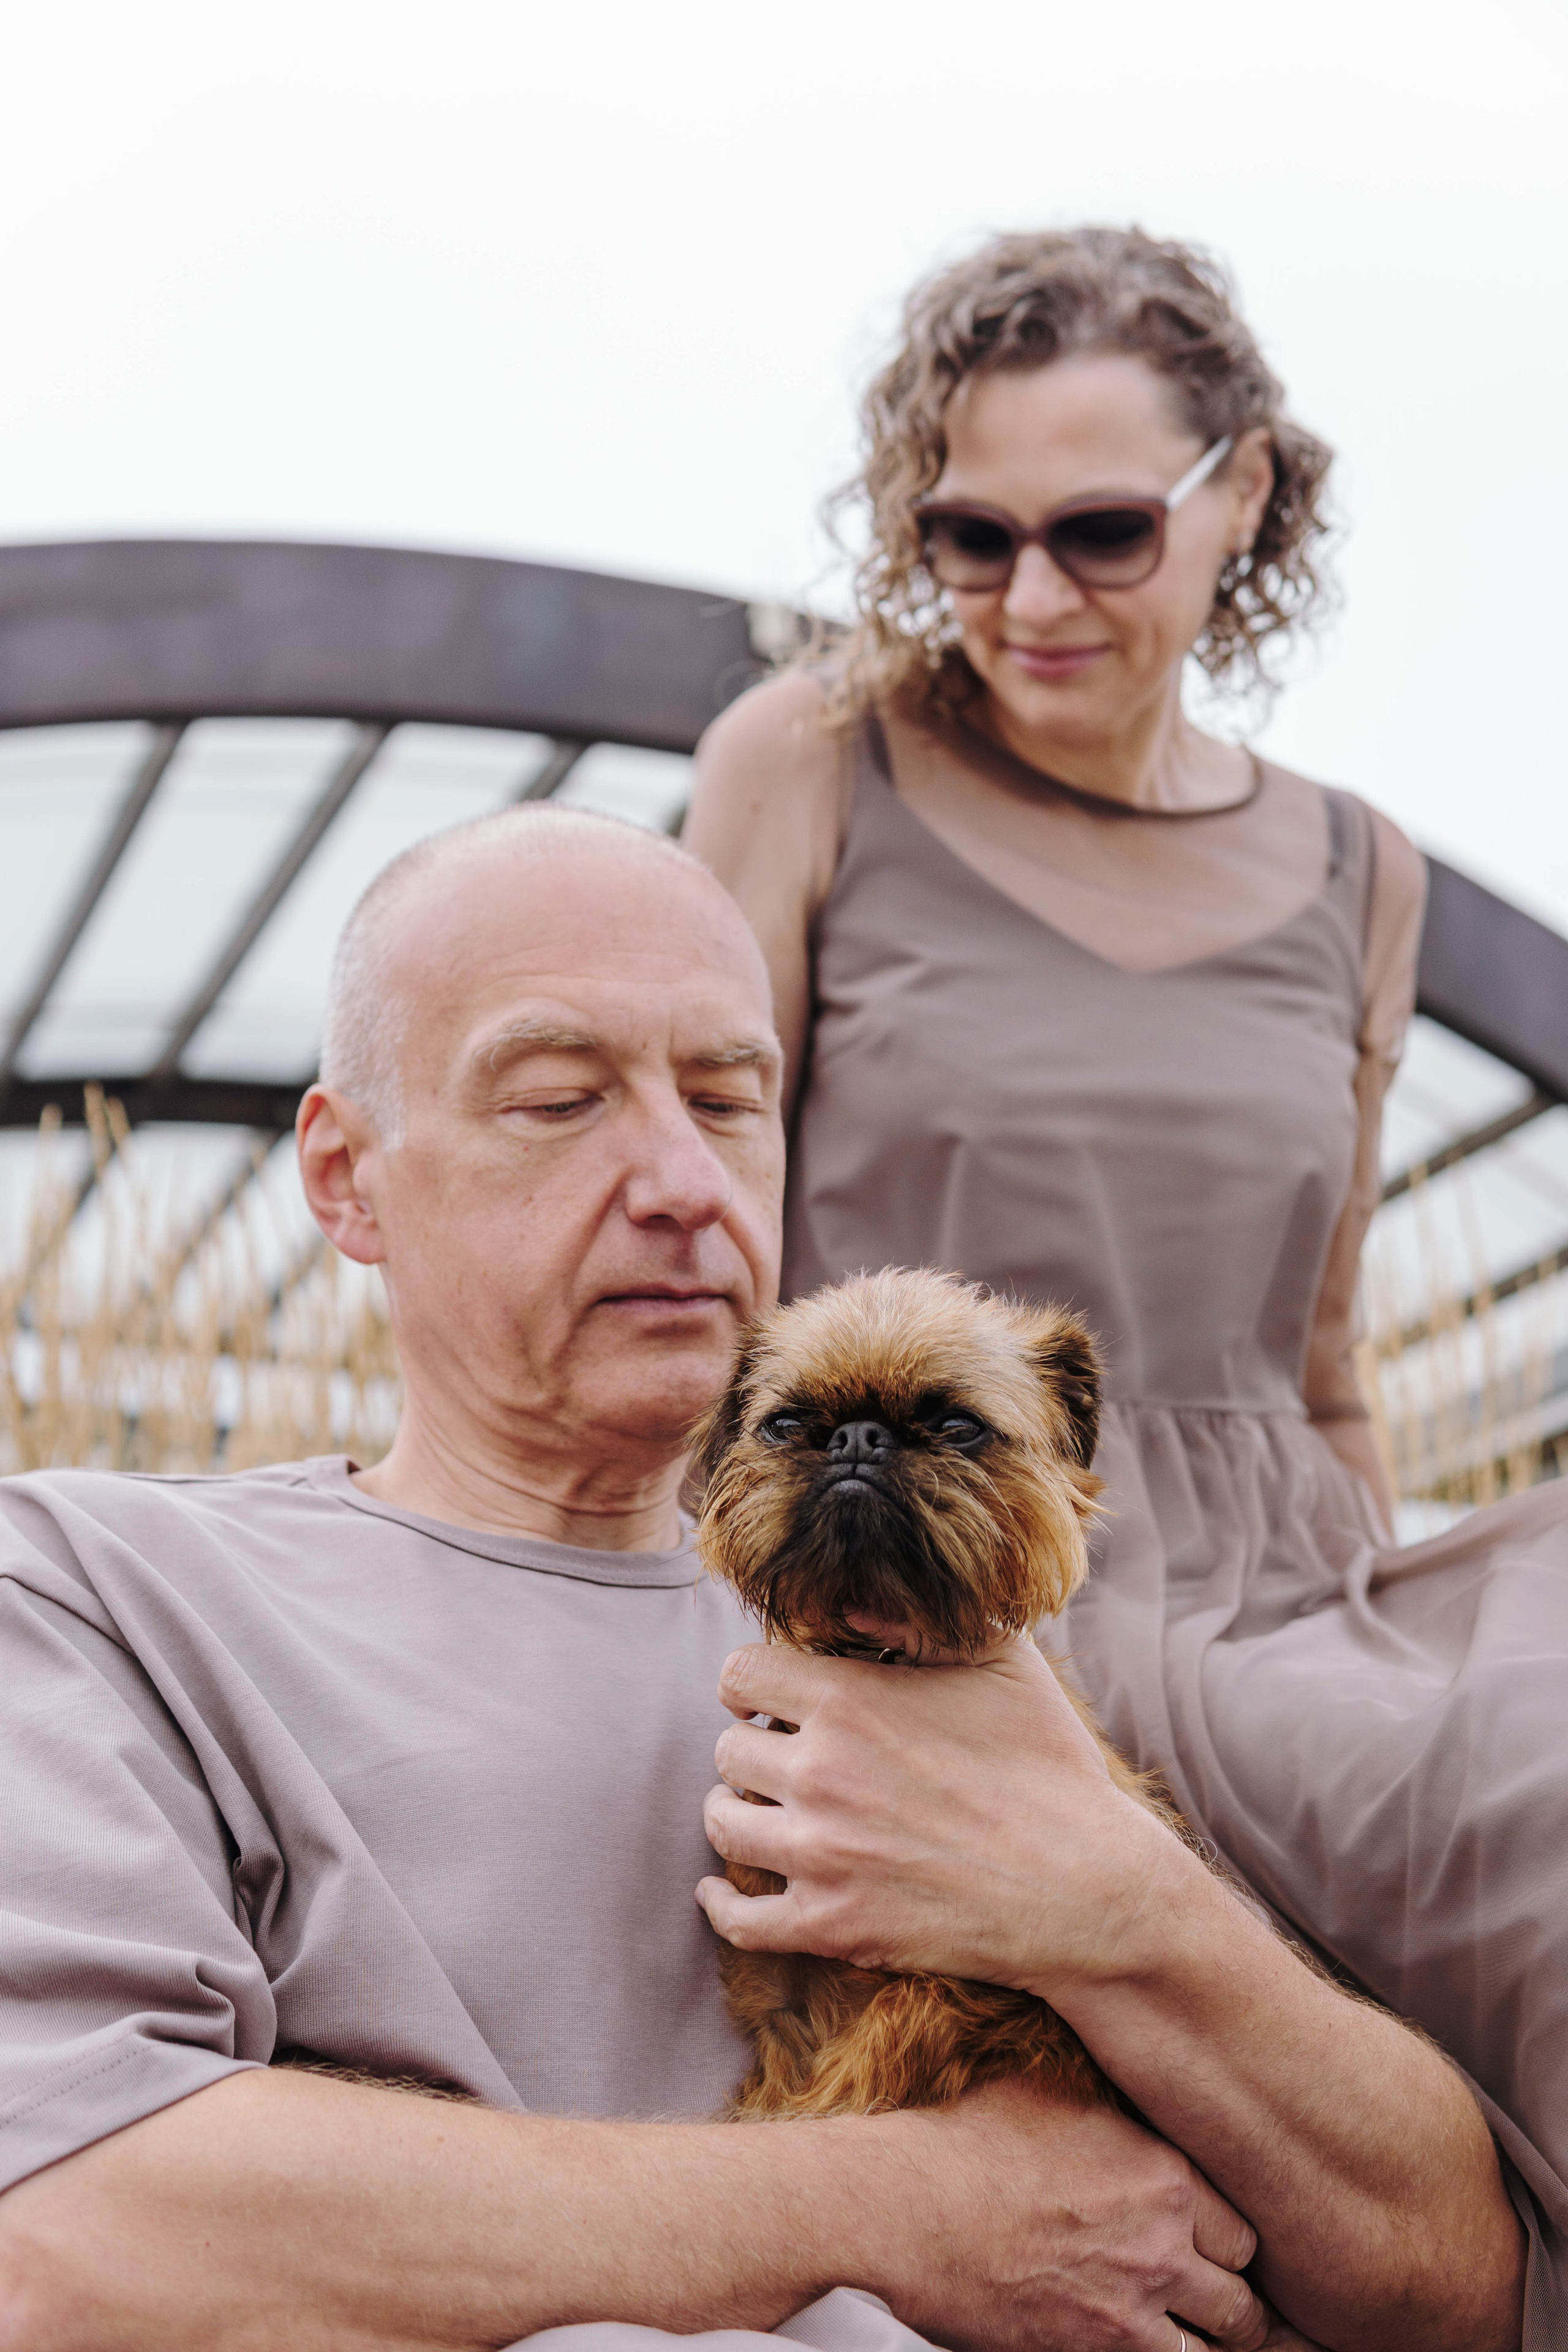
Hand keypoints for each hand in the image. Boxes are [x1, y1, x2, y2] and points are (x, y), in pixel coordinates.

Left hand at [697, 1636, 1183, 1999]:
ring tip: (758, 1813)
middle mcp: (820, 1773)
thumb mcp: (997, 1659)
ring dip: (736, 1814)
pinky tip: (720, 1891)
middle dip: (752, 1750)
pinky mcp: (833, 1926)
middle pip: (727, 1751)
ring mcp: (821, 1854)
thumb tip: (847, 1602)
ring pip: (724, 1825)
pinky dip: (720, 1904)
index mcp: (847, 1699)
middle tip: (782, 1760)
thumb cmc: (1048, 1763)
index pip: (738, 1674)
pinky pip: (739, 1920)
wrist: (1086, 1885)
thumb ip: (916, 1620)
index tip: (772, 1700)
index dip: (752, 1684)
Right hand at [867, 2079, 1268, 2351]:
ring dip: (1202, 2345)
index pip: (1243, 2234)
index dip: (1227, 2246)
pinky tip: (1139, 2345)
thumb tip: (1132, 2113)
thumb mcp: (1055, 2098)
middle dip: (1228, 2306)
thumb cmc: (966, 2141)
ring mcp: (1128, 2313)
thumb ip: (1116, 2122)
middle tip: (1212, 2306)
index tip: (1210, 2251)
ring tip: (1189, 2336)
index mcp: (1164, 2177)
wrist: (904, 2207)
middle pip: (1240, 2305)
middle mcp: (1161, 2248)